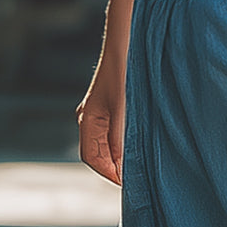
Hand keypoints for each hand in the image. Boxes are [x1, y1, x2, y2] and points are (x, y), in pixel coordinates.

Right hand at [76, 50, 125, 185]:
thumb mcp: (124, 107)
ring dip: (119, 158)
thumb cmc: (124, 70)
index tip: (126, 184)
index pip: (91, 158)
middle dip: (113, 169)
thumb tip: (121, 166)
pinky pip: (113, 134)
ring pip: (105, 145)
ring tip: (138, 167)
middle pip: (97, 154)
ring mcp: (99, 112)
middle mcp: (90, 118)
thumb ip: (120, 137)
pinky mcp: (111, 107)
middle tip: (135, 180)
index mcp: (88, 119)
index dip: (108, 173)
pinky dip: (123, 146)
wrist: (127, 41)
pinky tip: (138, 147)